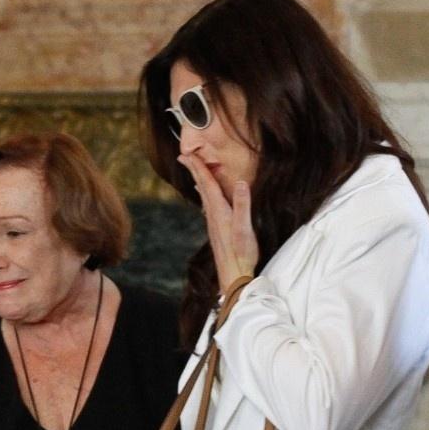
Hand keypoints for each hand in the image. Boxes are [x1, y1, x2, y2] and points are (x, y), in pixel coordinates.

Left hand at [178, 154, 257, 289]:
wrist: (233, 275)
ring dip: (198, 181)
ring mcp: (214, 222)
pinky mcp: (217, 228)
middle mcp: (214, 215)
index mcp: (220, 211)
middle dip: (194, 170)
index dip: (199, 168)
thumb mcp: (245, 228)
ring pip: (204, 195)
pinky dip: (206, 195)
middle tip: (183, 156)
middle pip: (202, 187)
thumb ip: (243, 205)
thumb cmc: (241, 253)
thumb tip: (240, 183)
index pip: (208, 184)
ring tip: (193, 170)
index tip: (188, 154)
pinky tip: (206, 197)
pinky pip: (209, 205)